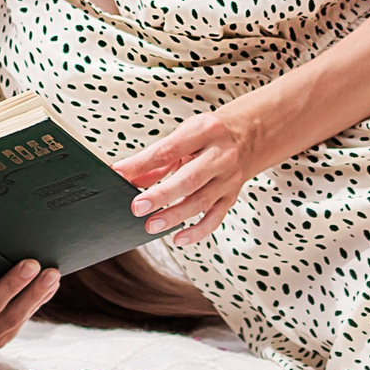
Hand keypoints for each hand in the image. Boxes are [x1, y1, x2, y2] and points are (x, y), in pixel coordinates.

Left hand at [115, 108, 259, 245]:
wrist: (250, 135)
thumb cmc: (210, 134)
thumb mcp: (185, 133)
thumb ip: (157, 156)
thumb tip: (128, 176)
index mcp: (205, 131)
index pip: (169, 149)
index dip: (142, 163)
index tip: (118, 173)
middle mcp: (220, 155)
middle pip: (190, 178)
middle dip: (162, 195)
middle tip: (137, 207)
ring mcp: (228, 178)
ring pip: (201, 201)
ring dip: (175, 215)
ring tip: (151, 225)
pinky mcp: (231, 196)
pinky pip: (215, 218)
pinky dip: (197, 231)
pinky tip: (178, 238)